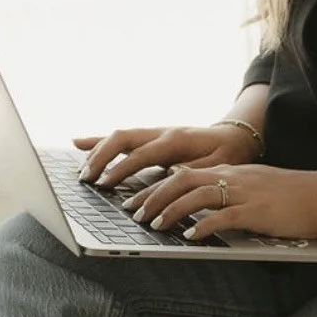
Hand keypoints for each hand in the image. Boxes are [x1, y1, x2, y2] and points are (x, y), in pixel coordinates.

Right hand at [73, 123, 262, 190]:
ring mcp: (154, 133)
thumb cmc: (228, 155)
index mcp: (176, 139)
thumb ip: (192, 173)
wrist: (237, 137)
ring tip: (80, 169)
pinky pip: (122, 139)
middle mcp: (161, 132)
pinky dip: (99, 142)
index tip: (105, 185)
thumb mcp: (216, 168)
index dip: (122, 169)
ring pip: (119, 136)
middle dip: (101, 157)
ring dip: (97, 151)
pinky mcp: (150, 138)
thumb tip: (169, 177)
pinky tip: (78, 144)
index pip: (142, 154)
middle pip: (123, 138)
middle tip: (86, 179)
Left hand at [80, 155, 316, 243]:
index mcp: (231, 172)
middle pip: (183, 179)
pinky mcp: (257, 211)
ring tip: (154, 224)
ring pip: (197, 195)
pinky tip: (189, 236)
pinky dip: (203, 225)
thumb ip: (230, 195)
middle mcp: (233, 177)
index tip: (136, 199)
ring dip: (172, 210)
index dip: (156, 186)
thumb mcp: (256, 188)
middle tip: (134, 212)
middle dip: (154, 195)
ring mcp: (245, 193)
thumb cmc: (294, 196)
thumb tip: (204, 211)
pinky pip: (224, 217)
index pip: (184, 173)